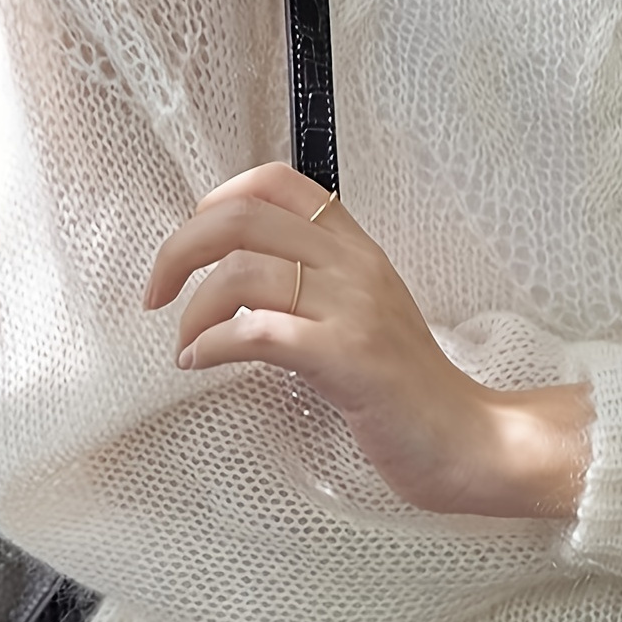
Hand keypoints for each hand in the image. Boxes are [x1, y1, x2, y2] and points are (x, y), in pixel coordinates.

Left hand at [142, 161, 591, 517]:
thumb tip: (236, 273)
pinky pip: (258, 332)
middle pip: (244, 218)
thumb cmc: (405, 386)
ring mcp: (354, 310)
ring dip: (193, 311)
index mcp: (357, 249)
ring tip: (186, 344)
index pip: (279, 182)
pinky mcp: (349, 358)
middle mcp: (355, 266)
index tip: (192, 243)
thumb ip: (315, 283)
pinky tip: (199, 362)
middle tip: (157, 294)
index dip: (218, 198)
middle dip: (179, 249)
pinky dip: (211, 344)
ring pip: (244, 273)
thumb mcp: (363, 314)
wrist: (464, 439)